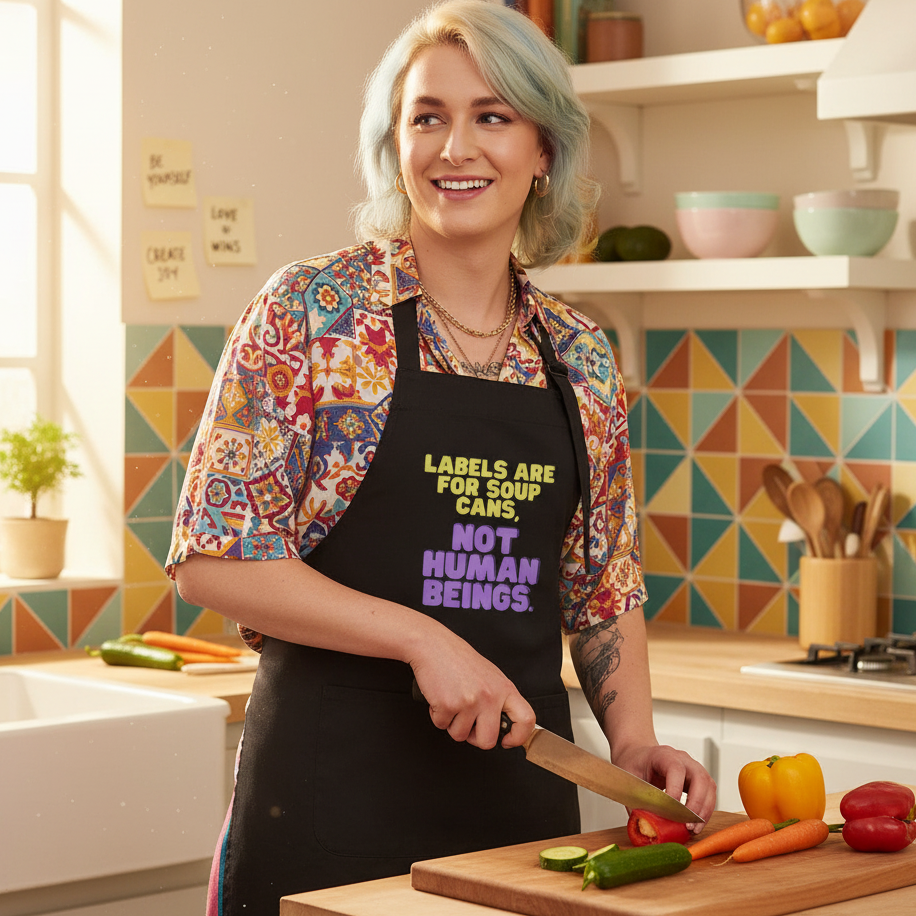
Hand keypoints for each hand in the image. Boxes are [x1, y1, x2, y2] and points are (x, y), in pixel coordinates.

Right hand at [410, 633, 534, 750]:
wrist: (433, 645)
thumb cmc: (458, 658)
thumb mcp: (489, 675)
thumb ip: (498, 698)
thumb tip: (504, 723)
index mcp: (504, 688)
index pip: (526, 719)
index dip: (518, 737)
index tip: (508, 740)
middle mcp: (490, 696)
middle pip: (488, 741)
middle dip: (474, 737)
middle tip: (468, 723)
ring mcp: (470, 702)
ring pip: (460, 736)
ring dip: (452, 724)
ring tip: (452, 702)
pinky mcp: (449, 705)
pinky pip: (442, 726)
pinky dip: (437, 716)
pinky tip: (440, 698)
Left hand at [613, 743, 717, 833]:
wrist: (639, 755)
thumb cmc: (634, 764)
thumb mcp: (629, 779)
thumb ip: (636, 801)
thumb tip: (645, 825)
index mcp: (662, 754)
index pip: (675, 769)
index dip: (676, 789)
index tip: (671, 810)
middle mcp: (682, 759)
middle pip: (699, 777)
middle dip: (696, 804)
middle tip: (687, 824)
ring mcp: (693, 768)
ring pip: (709, 786)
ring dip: (704, 810)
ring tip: (693, 829)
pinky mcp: (698, 779)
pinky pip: (708, 794)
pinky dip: (705, 811)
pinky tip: (695, 824)